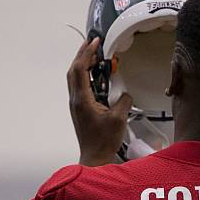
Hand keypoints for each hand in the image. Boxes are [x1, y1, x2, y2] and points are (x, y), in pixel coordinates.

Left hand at [67, 37, 132, 165]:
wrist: (95, 157)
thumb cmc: (104, 141)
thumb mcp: (119, 119)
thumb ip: (123, 101)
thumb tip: (125, 93)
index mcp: (82, 99)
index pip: (80, 69)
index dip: (86, 53)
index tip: (95, 42)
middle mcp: (76, 100)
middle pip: (73, 70)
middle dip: (81, 54)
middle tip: (91, 43)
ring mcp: (76, 105)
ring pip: (74, 78)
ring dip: (82, 64)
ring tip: (93, 55)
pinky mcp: (80, 110)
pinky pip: (80, 87)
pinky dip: (85, 76)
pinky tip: (95, 75)